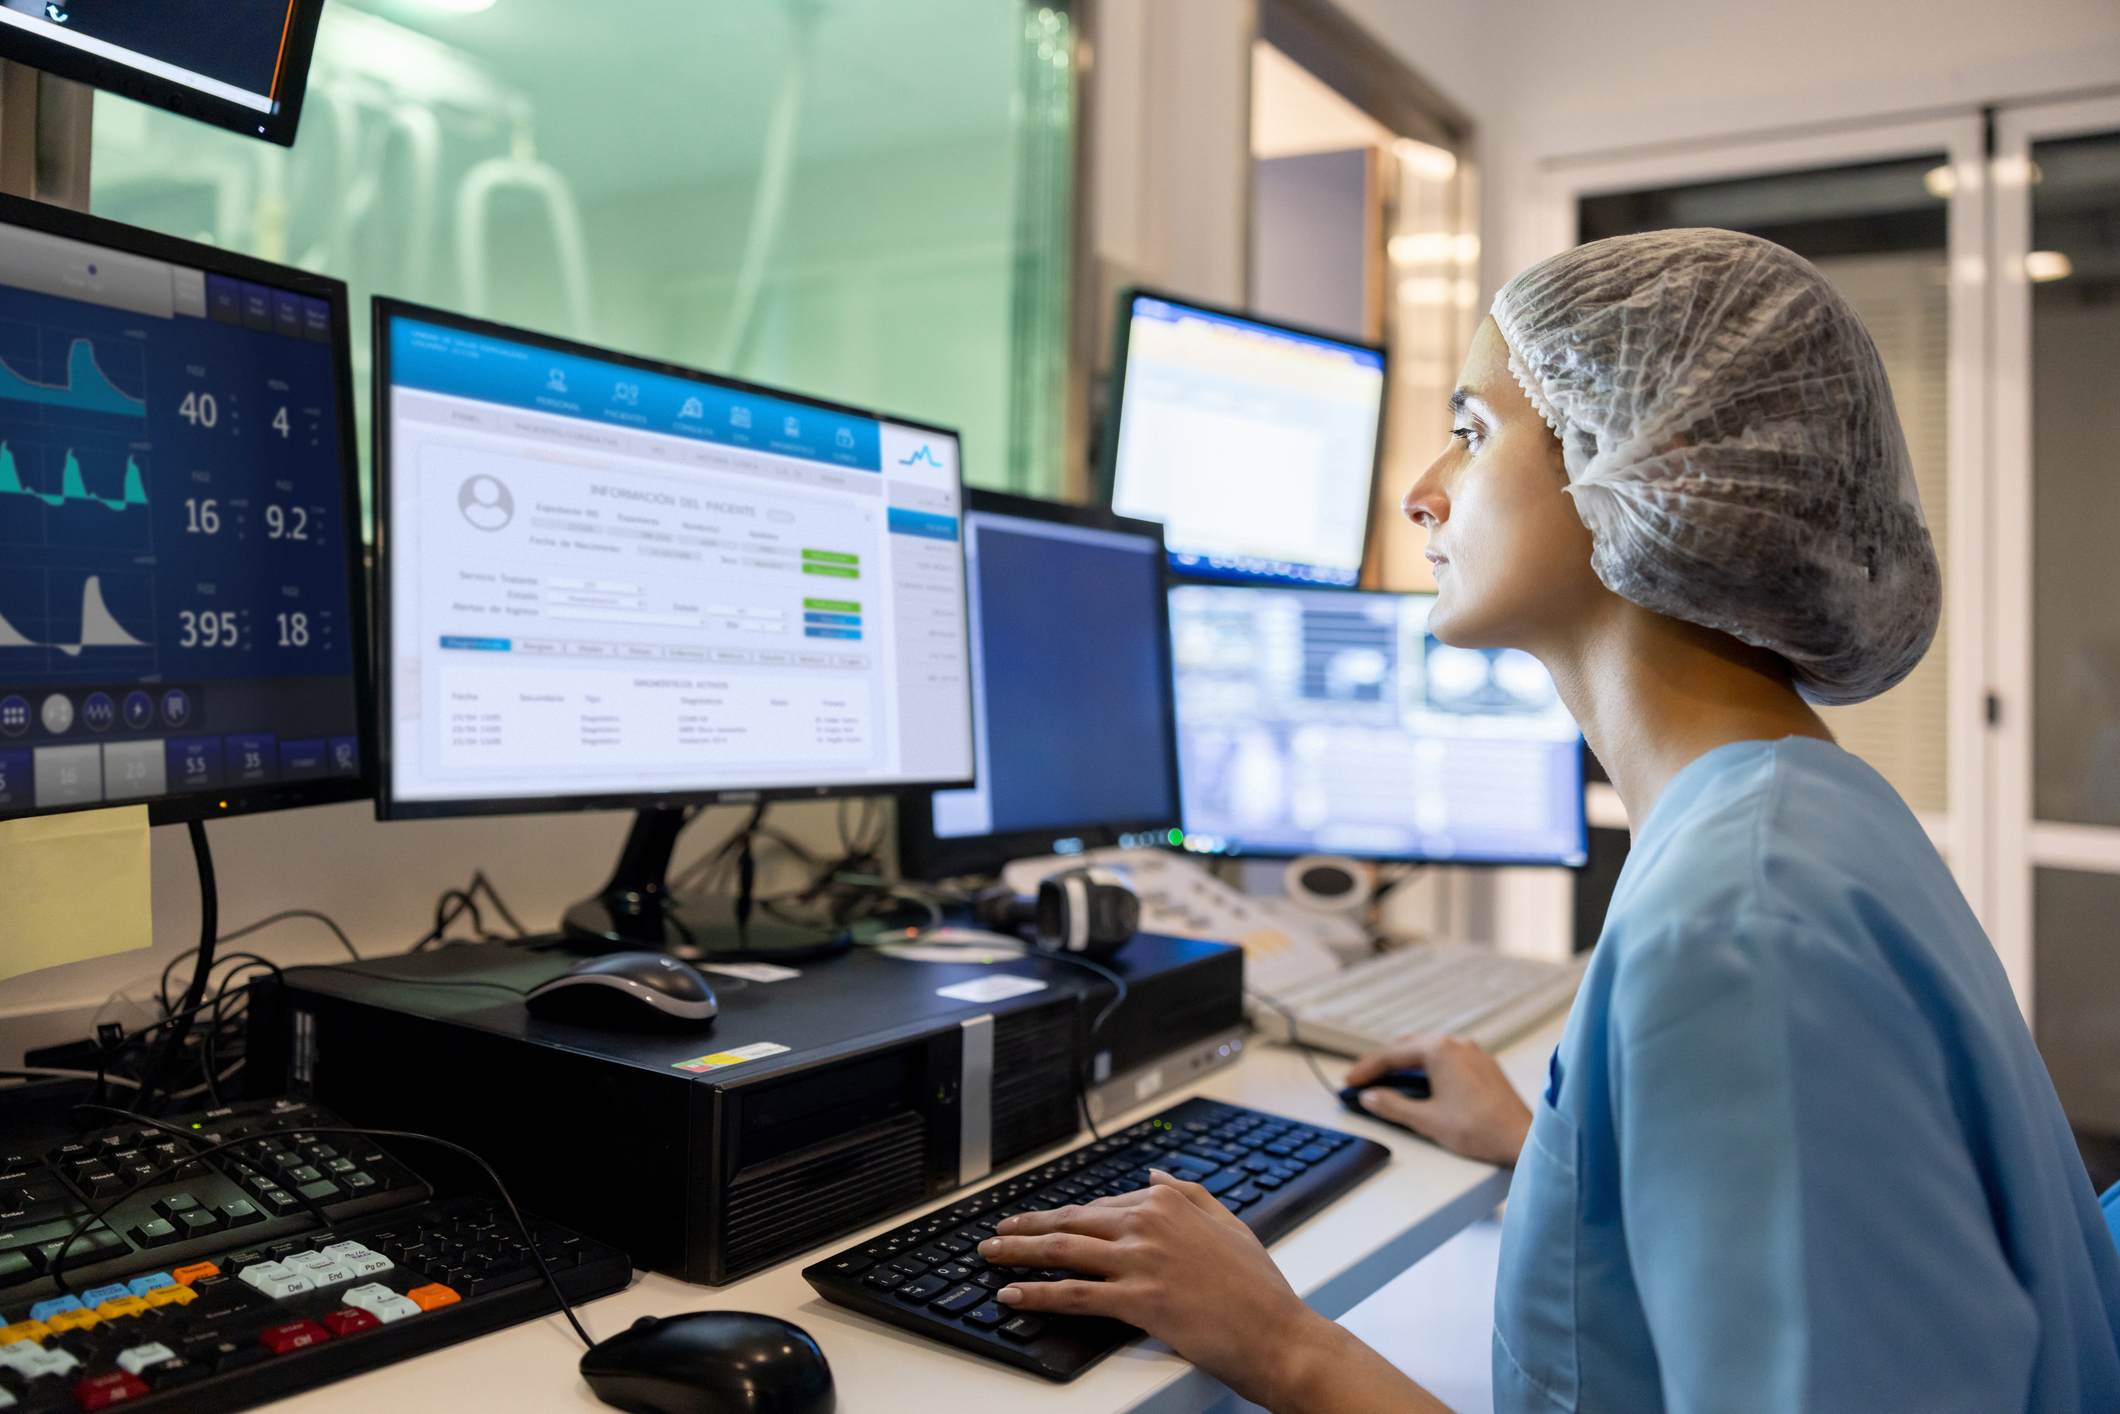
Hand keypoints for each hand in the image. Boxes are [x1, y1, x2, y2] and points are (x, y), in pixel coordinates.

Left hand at [977, 1172, 1331, 1407]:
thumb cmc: (1259, 1288)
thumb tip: (1155, 1174)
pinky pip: (1073, 1294)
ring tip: (991, 1255)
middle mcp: (1149, 1224)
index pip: (1101, 1206)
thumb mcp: (1229, 1223)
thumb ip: (1189, 1193)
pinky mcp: (1137, 1301)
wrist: (1278, 1335)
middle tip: (997, 1232)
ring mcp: (1141, 1262)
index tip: (1043, 1222)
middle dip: (1026, 1227)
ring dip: (1019, 1252)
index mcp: (1169, 1202)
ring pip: (1063, 1251)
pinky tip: (1013, 1293)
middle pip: (1071, 1222)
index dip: (1066, 1217)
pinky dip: (1037, 1293)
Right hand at [1345, 1033, 1530, 1166]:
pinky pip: (1446, 1057)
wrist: (1522, 1139)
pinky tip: (1421, 1083)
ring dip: (1405, 1063)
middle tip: (1364, 1080)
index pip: (1391, 1055)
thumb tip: (1370, 1097)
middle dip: (1383, 1062)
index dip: (1366, 1069)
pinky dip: (1426, 1066)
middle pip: (1408, 1047)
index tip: (1350, 1082)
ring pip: (1428, 1050)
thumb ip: (1392, 1106)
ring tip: (1388, 1081)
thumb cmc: (1480, 1129)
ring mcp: (1473, 1052)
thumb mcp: (1426, 1120)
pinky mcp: (1484, 1065)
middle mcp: (1457, 1043)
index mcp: (1440, 1050)